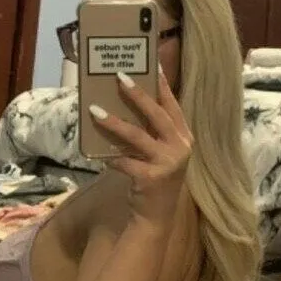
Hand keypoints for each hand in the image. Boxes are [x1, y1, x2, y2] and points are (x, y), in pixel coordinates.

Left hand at [89, 66, 192, 223]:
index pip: (173, 106)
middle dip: (138, 94)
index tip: (152, 63)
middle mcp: (181, 148)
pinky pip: (125, 161)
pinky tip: (99, 155)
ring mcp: (168, 163)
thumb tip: (125, 105)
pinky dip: (111, 157)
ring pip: (138, 136)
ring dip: (115, 122)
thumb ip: (151, 132)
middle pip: (157, 115)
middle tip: (119, 76)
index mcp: (184, 138)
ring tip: (96, 110)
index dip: (162, 84)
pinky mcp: (151, 178)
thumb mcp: (160, 153)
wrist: (156, 217)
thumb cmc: (155, 179)